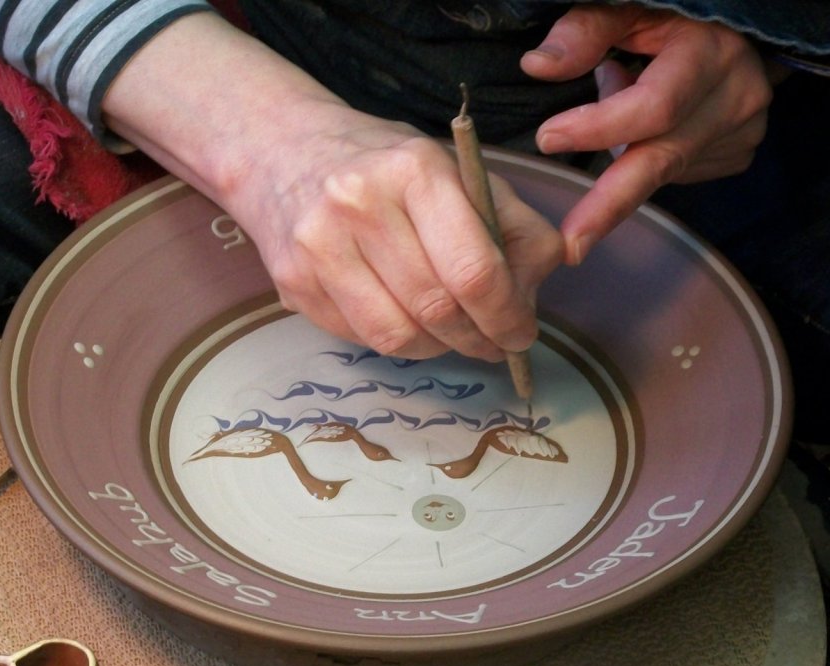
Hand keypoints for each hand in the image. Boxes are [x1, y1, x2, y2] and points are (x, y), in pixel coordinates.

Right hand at [104, 13, 562, 360]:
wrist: (282, 153)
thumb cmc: (384, 167)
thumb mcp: (455, 172)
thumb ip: (510, 222)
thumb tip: (547, 279)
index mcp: (414, 170)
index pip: (473, 269)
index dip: (507, 316)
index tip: (522, 333)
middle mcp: (359, 204)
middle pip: (438, 310)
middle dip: (479, 339)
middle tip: (495, 343)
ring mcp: (318, 247)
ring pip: (399, 336)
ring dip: (439, 348)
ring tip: (452, 335)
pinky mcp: (292, 283)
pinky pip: (362, 339)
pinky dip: (399, 342)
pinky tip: (407, 320)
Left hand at [521, 4, 772, 263]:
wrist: (741, 31)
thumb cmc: (674, 16)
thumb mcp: (632, 9)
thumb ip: (587, 31)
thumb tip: (537, 65)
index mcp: (711, 55)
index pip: (652, 108)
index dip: (598, 127)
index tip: (548, 139)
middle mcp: (734, 99)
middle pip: (660, 161)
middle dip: (609, 207)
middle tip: (571, 244)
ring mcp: (741, 134)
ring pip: (661, 168)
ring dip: (625, 151)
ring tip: (623, 99)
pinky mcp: (735, 156)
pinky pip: (676, 171)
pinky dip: (650, 154)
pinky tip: (651, 123)